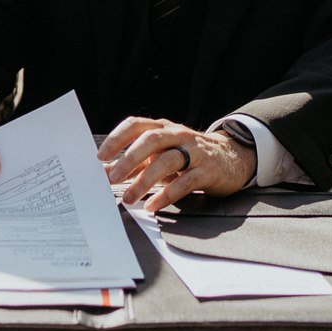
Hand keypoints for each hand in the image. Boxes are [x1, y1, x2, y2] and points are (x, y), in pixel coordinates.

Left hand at [98, 116, 255, 213]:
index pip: (136, 125)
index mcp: (162, 128)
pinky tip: (153, 205)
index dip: (117, 138)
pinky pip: (185, 182)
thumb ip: (136, 163)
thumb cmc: (188, 155)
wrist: (230, 158)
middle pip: (151, 140)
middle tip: (112, 178)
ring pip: (167, 161)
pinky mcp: (207, 170)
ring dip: (145, 180)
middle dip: (129, 159)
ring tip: (129, 198)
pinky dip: (167, 195)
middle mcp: (177, 135)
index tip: (100, 156)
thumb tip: (107, 173)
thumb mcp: (161, 154)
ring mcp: (194, 151)